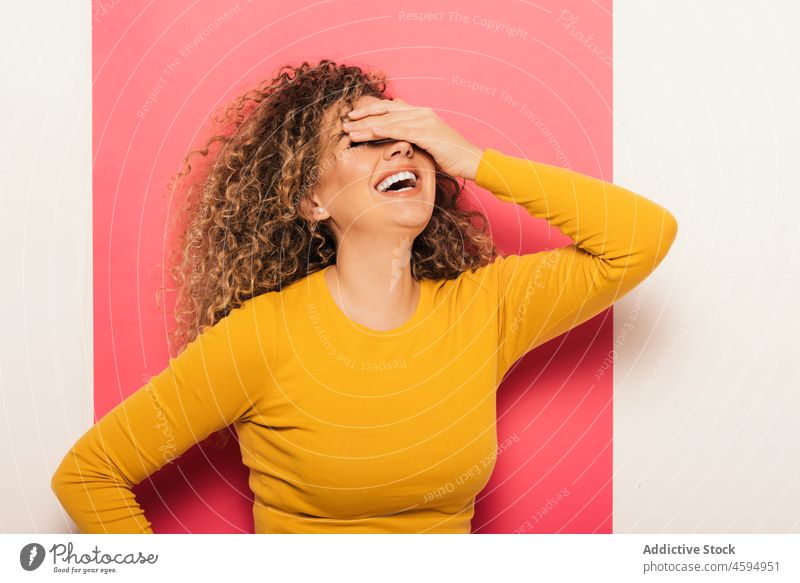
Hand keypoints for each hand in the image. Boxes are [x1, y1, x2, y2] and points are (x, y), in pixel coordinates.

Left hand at [342, 98, 484, 180]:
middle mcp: (421, 112)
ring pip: (390, 121)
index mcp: (420, 113)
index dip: (370, 111)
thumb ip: (412, 138)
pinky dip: (385, 130)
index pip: (389, 109)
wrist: (471, 160)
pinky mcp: (428, 132)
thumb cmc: (450, 156)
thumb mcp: (427, 144)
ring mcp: (425, 121)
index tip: (352, 117)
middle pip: (386, 112)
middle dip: (363, 117)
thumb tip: (395, 142)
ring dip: (368, 126)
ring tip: (350, 131)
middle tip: (344, 123)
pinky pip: (402, 130)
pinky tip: (371, 131)